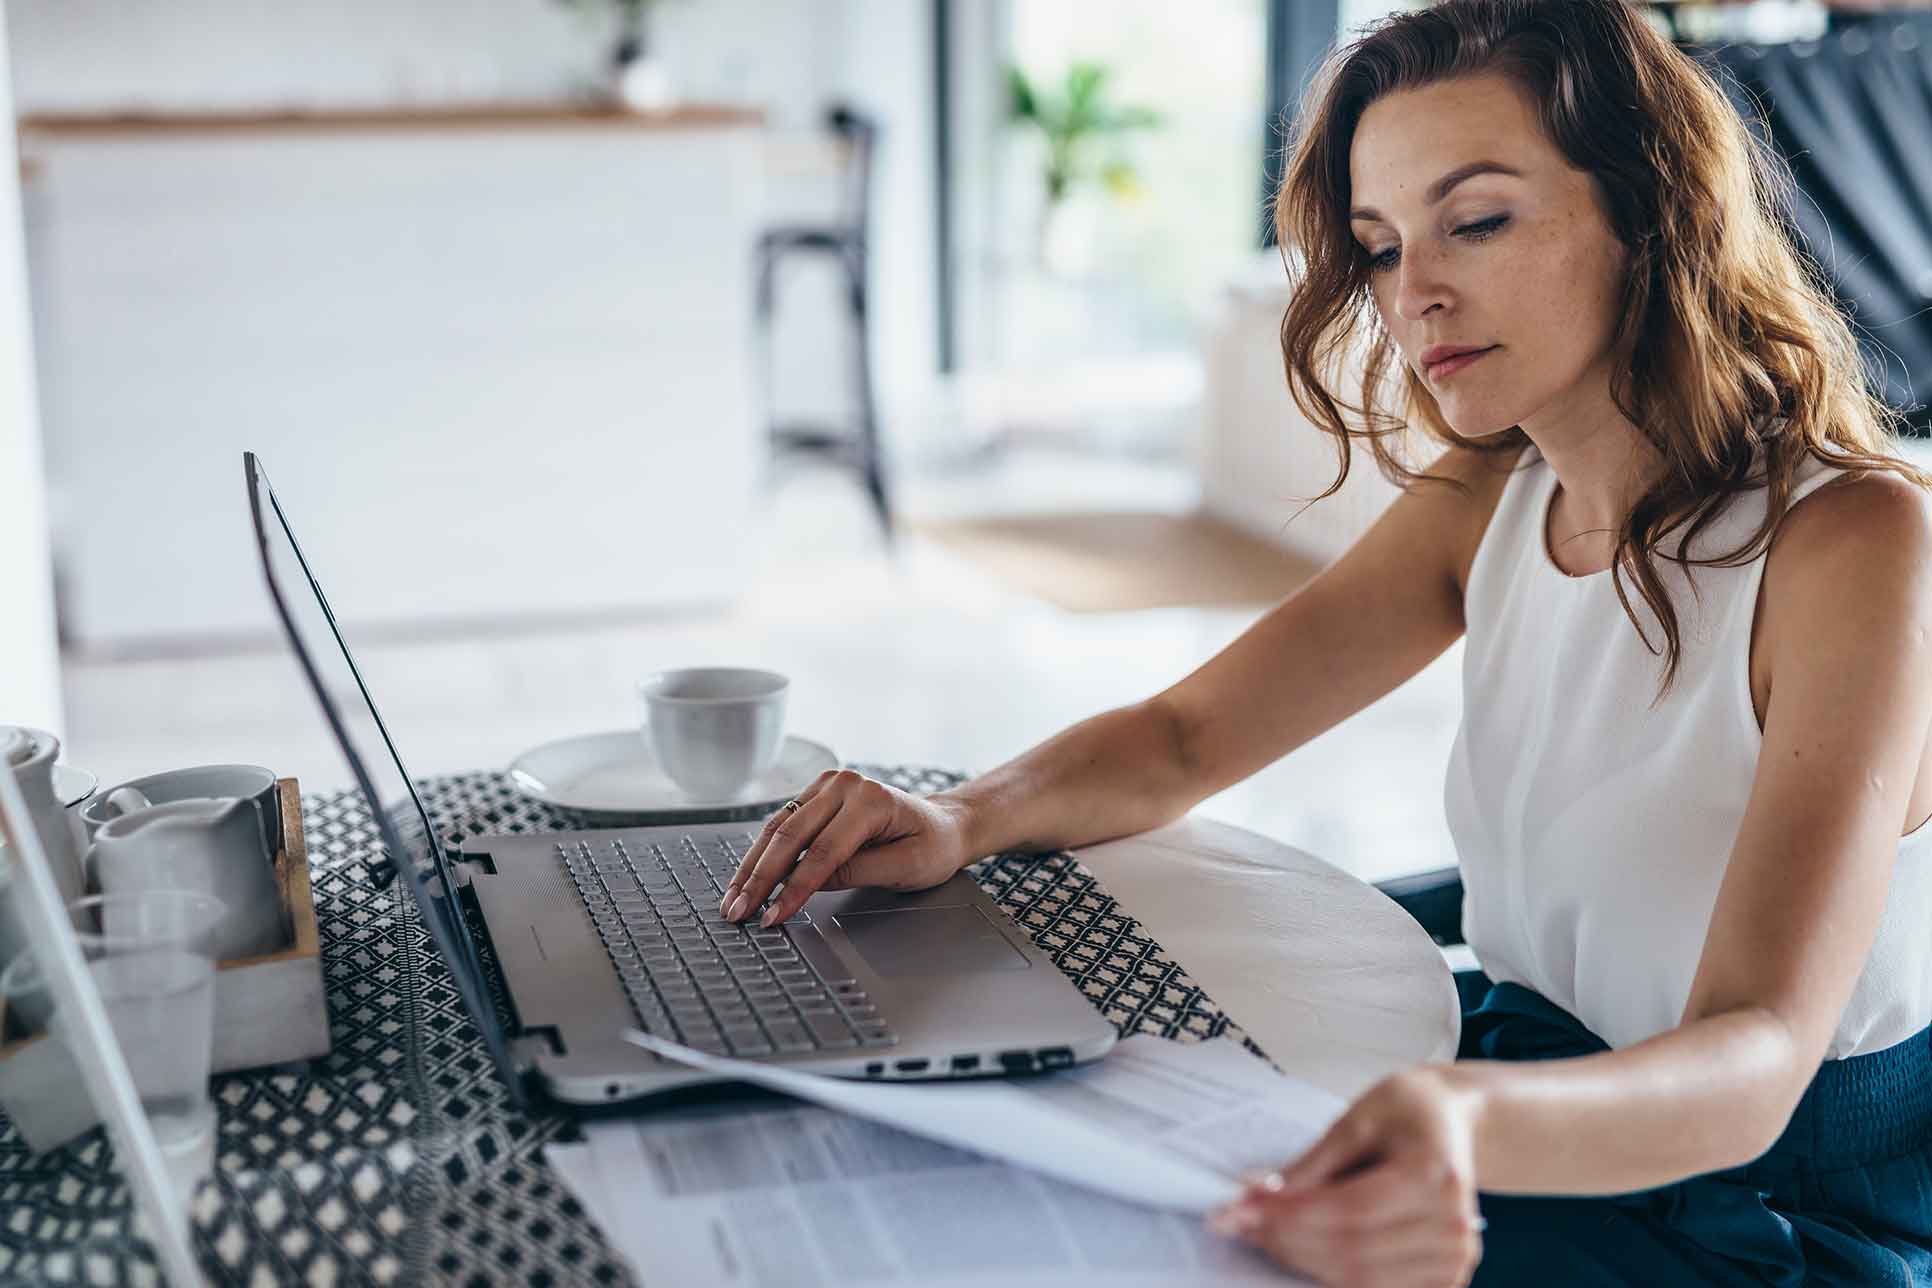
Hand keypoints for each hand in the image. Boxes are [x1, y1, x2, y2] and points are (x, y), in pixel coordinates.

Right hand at [720, 770, 973, 924]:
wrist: (943, 825)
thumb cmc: (932, 846)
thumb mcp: (907, 867)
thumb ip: (858, 872)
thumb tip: (808, 883)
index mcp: (871, 800)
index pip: (823, 851)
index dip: (794, 888)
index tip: (772, 916)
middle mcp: (845, 785)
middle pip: (790, 836)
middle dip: (760, 878)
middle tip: (737, 912)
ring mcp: (828, 786)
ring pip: (778, 828)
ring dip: (752, 866)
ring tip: (732, 899)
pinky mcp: (816, 795)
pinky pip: (782, 824)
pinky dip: (762, 853)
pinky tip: (746, 878)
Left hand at [1208, 1068, 1484, 1287]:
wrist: (1453, 1123)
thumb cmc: (1407, 1112)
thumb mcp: (1356, 1119)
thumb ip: (1311, 1165)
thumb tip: (1258, 1197)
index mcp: (1434, 1175)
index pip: (1350, 1211)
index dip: (1289, 1216)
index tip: (1239, 1210)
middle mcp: (1453, 1226)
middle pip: (1352, 1252)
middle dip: (1286, 1240)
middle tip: (1239, 1223)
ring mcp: (1454, 1260)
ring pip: (1359, 1280)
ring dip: (1302, 1261)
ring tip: (1263, 1234)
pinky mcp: (1446, 1280)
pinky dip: (1332, 1275)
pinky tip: (1301, 1250)